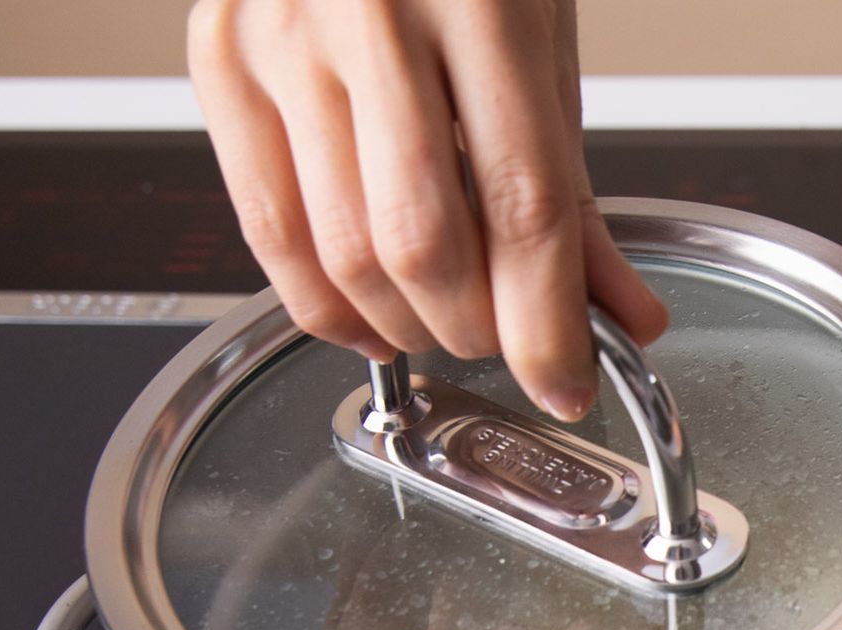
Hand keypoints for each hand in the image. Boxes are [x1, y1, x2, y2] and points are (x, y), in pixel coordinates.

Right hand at [187, 0, 666, 417]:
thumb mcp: (541, 47)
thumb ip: (573, 193)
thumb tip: (621, 316)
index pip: (521, 204)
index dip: (546, 321)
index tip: (566, 381)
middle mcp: (366, 10)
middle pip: (423, 245)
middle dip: (475, 329)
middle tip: (505, 341)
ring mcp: (279, 34)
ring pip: (344, 254)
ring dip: (405, 326)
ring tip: (444, 324)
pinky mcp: (220, 60)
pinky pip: (270, 232)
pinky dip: (326, 306)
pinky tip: (370, 319)